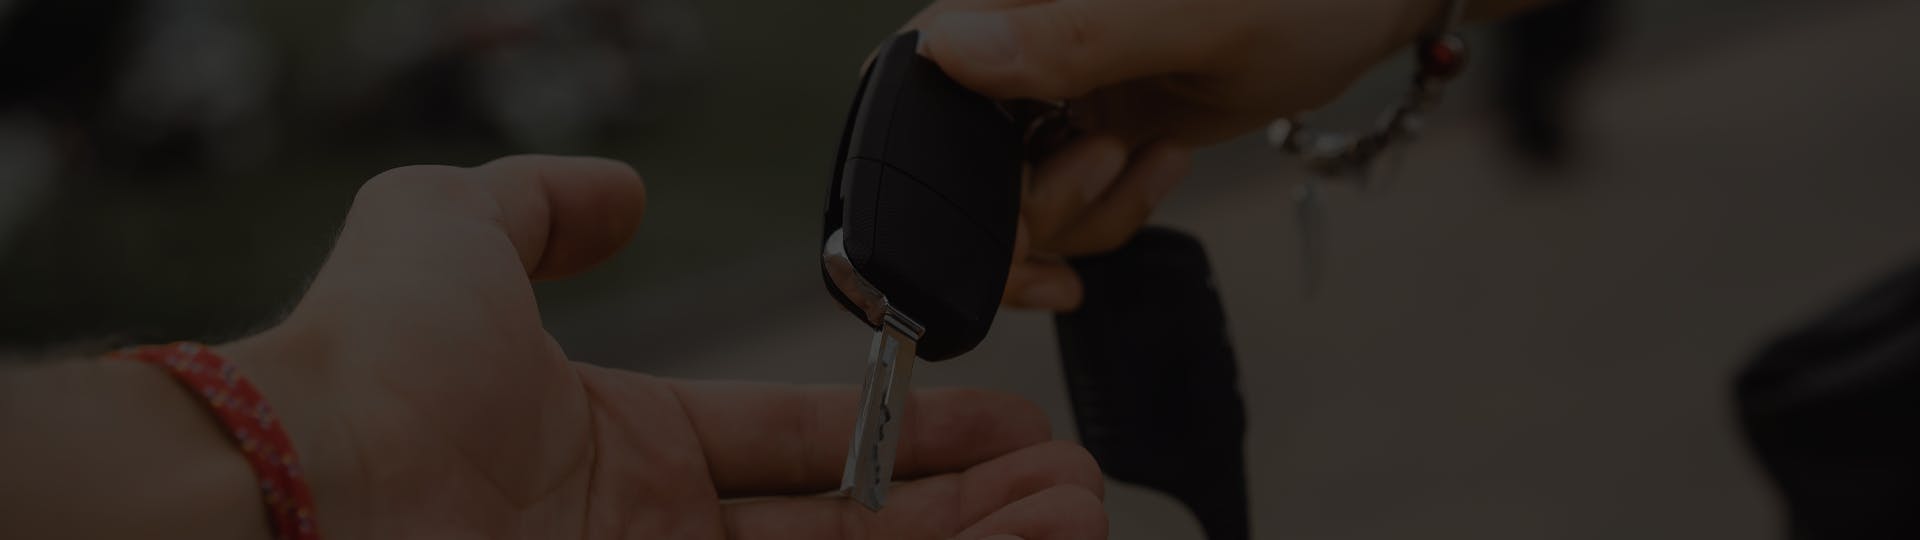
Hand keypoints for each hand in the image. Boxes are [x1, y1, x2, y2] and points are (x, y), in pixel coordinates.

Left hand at [224, 156, 1105, 537]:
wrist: (299, 492)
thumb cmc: (362, 368)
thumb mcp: (447, 229)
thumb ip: (539, 201)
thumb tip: (618, 188)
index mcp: (621, 450)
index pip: (797, 444)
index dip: (901, 433)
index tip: (996, 418)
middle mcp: (652, 538)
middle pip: (851, 529)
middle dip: (970, 505)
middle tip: (1066, 483)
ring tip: (1077, 518)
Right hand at [902, 0, 1539, 310]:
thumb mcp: (1199, 15)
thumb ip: (1072, 35)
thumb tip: (944, 50)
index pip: (919, 79)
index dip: (937, 174)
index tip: (1007, 224)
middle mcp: (1014, 32)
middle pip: (951, 159)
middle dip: (1019, 209)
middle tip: (1103, 180)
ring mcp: (1048, 80)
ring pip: (1005, 193)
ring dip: (1074, 215)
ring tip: (1148, 164)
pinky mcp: (1085, 116)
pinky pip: (1061, 199)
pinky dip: (1105, 212)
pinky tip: (1161, 166)